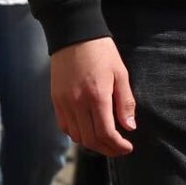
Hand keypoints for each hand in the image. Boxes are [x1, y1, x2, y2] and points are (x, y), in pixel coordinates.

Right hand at [50, 38, 136, 156]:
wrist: (74, 35)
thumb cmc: (101, 52)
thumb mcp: (121, 74)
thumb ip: (125, 102)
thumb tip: (129, 127)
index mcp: (97, 96)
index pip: (105, 133)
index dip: (118, 146)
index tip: (128, 147)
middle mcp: (77, 103)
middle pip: (90, 140)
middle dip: (107, 149)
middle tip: (119, 148)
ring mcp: (64, 102)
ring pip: (76, 136)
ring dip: (92, 143)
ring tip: (105, 140)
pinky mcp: (56, 99)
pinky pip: (64, 126)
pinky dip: (76, 134)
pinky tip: (87, 129)